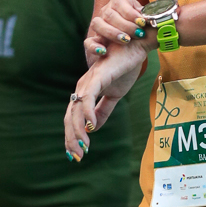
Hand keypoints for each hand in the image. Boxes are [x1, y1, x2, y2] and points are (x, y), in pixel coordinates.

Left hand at [65, 40, 148, 159]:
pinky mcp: (97, 77)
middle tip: (77, 157)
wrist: (135, 48)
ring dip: (77, 131)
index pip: (72, 118)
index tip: (77, 154)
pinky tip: (91, 126)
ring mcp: (88, 82)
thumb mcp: (115, 95)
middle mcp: (82, 88)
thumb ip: (104, 110)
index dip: (72, 136)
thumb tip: (93, 128)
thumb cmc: (124, 68)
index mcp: (85, 93)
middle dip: (71, 139)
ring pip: (75, 111)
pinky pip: (88, 98)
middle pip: (69, 117)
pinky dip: (87, 113)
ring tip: (84, 147)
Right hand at [85, 0, 148, 59]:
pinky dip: (94, 46)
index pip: (120, 2)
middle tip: (139, 34)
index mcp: (119, 1)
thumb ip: (157, 10)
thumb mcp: (149, 20)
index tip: (143, 22)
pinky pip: (88, 42)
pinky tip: (104, 51)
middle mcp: (106, 10)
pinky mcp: (94, 41)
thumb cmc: (142, 29)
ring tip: (126, 41)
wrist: (132, 48)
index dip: (131, 13)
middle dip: (126, 24)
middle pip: (109, 14)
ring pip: (97, 24)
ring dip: (112, 33)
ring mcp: (98, 25)